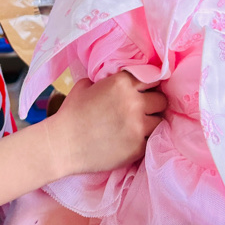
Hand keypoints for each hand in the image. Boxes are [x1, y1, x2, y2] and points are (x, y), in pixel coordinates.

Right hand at [45, 71, 167, 177]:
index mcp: (122, 82)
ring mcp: (138, 126)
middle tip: (144, 110)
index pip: (152, 78)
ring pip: (160, 120)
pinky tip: (135, 139)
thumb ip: (106, 79)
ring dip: (152, 122)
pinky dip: (145, 139)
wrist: (63, 144)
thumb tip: (114, 78)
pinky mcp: (138, 147)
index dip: (149, 85)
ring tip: (140, 125)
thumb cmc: (71, 113)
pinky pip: (152, 139)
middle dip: (154, 104)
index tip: (146, 91)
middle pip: (161, 100)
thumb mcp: (86, 85)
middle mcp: (134, 102)